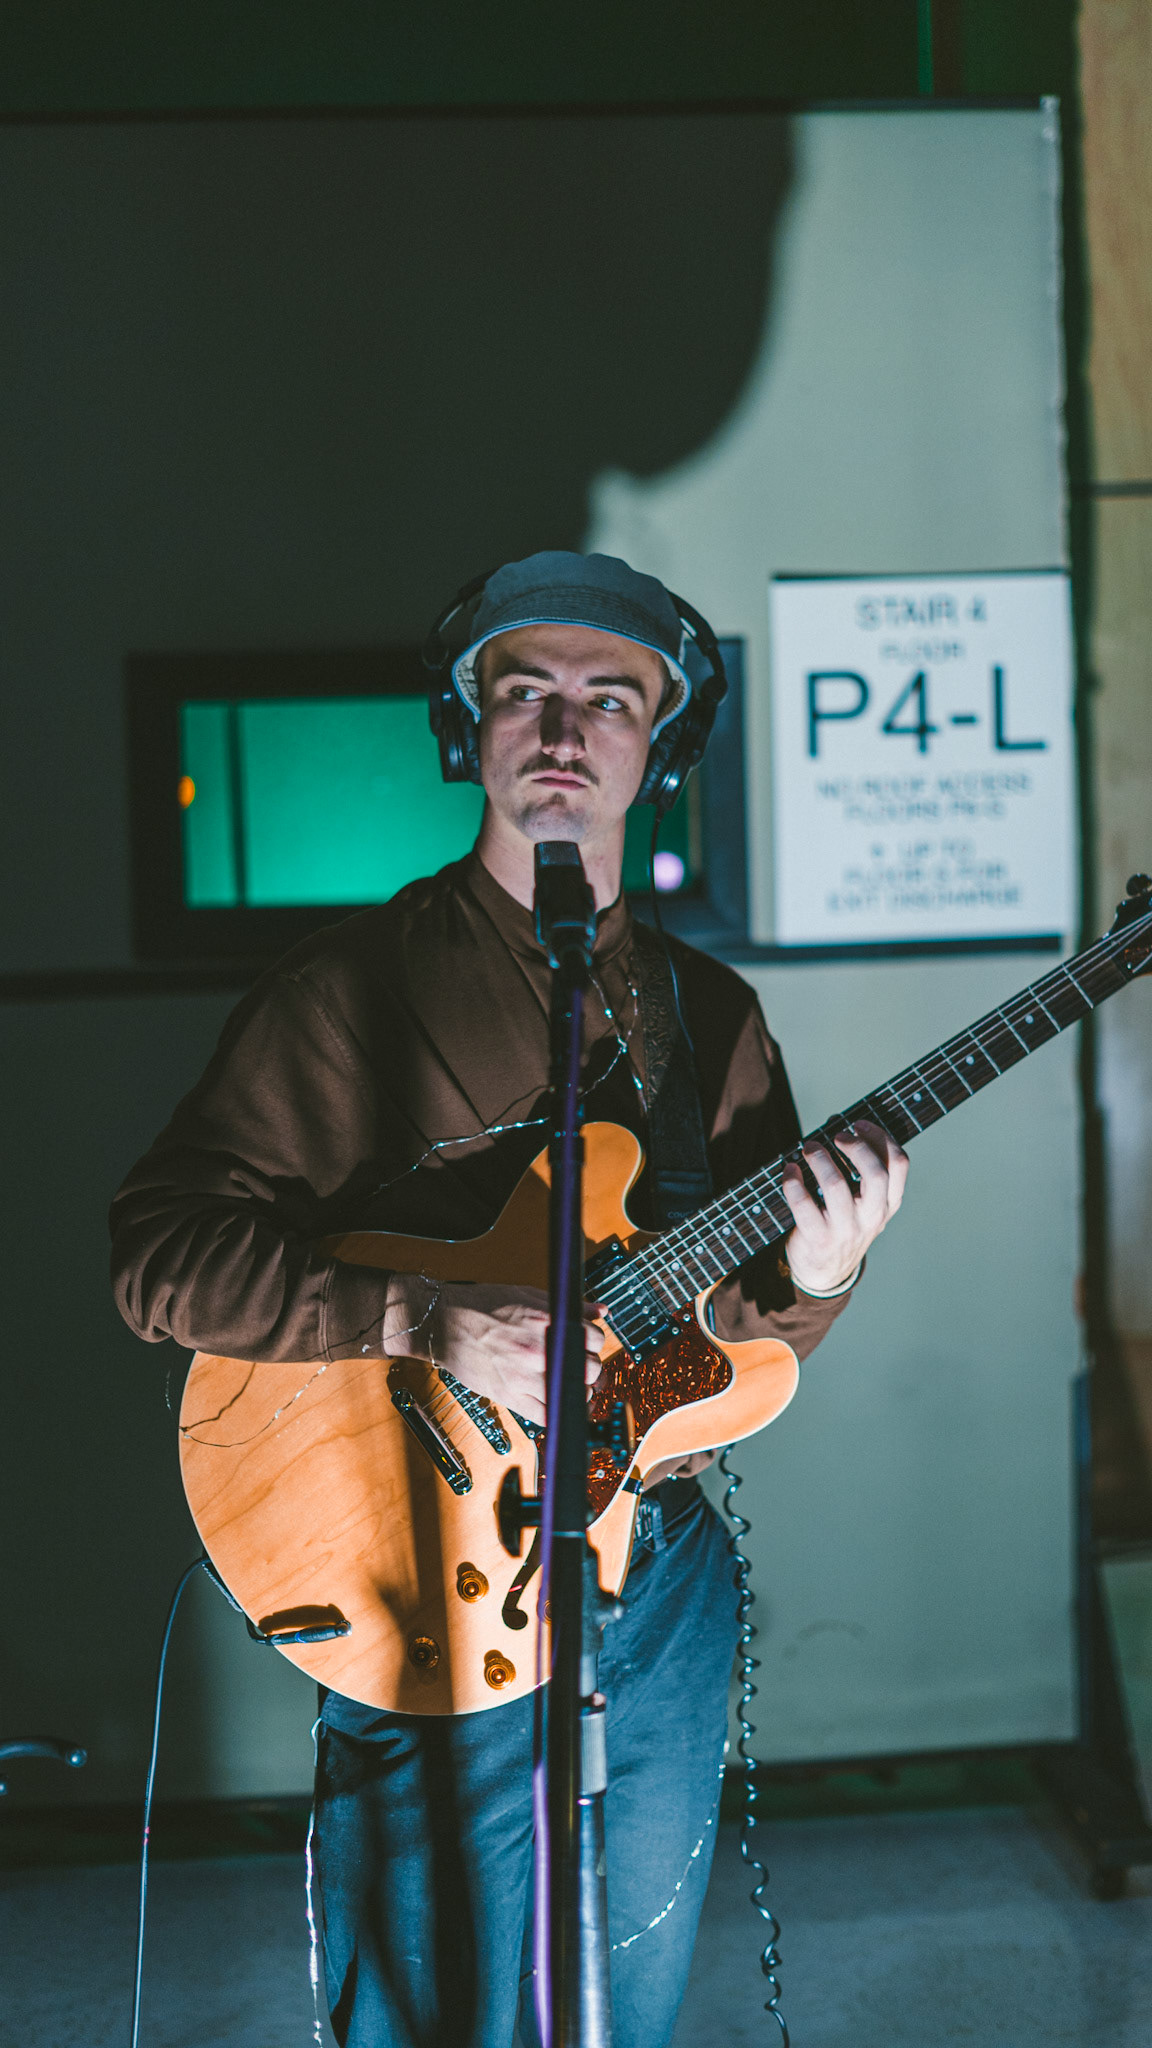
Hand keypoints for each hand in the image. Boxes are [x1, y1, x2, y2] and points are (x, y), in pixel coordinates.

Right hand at [384, 1277, 604, 1427]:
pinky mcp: (510, 1396)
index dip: (594, 1342)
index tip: (587, 1344)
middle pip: (590, 1368)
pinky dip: (557, 1412)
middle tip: (579, 1364)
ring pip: (574, 1394)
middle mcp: (538, 1349)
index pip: (594, 1338)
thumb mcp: (530, 1295)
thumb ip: (569, 1306)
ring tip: (567, 1382)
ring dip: (578, 1390)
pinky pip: (546, 1415)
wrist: (444, 1322)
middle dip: (590, 1366)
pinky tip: (555, 1402)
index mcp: (546, 1320)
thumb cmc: (483, 1306)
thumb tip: (600, 1312)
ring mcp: (524, 1375)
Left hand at [781, 1120, 907, 1295]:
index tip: (859, 1125)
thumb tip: (839, 1127)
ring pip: (836, 1185)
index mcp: (888, 1204)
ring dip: (819, 1158)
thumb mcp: (866, 1206)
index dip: (880, 1137)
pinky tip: (789, 1170)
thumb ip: (862, 1174)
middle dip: (856, 1146)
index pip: (899, 1164)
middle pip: (876, 1173)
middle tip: (837, 1136)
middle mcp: (872, 1217)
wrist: (824, 1273)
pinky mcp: (818, 1238)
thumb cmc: (843, 1225)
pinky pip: (803, 1204)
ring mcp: (846, 1229)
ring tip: (808, 1148)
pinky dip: (792, 1182)